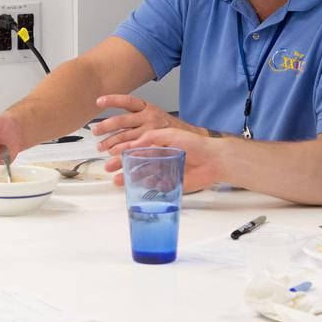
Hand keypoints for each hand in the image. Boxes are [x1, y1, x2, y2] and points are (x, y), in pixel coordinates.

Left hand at [89, 94, 200, 152]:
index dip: (112, 100)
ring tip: (101, 148)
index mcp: (147, 108)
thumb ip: (136, 118)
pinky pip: (136, 149)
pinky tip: (115, 157)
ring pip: (126, 137)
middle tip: (95, 132)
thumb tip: (111, 126)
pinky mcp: (154, 144)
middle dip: (106, 127)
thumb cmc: (167, 127)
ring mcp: (152, 131)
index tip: (99, 101)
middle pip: (122, 120)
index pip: (127, 100)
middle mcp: (149, 117)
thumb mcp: (153, 115)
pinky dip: (124, 154)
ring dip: (111, 143)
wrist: (190, 137)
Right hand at [107, 128, 222, 190]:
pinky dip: (143, 186)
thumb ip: (151, 138)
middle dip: (121, 165)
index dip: (122, 149)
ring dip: (127, 177)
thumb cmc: (195, 144)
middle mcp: (159, 157)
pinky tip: (137, 184)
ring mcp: (162, 171)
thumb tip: (132, 144)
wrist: (213, 160)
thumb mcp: (170, 134)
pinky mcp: (169, 184)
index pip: (136, 146)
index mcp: (158, 144)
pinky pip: (153, 186)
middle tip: (108, 167)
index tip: (110, 151)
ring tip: (116, 179)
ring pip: (141, 175)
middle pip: (135, 161)